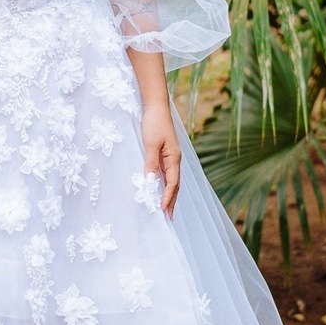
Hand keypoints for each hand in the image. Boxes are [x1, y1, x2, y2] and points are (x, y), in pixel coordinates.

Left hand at [140, 100, 180, 218]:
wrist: (155, 105)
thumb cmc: (154, 122)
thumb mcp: (150, 143)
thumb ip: (151, 163)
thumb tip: (150, 182)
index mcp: (174, 158)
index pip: (172, 184)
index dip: (167, 198)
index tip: (163, 212)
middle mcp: (174, 160)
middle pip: (175, 185)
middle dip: (171, 202)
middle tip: (168, 219)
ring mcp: (170, 157)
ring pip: (171, 181)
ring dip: (168, 195)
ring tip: (165, 209)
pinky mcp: (164, 153)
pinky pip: (165, 174)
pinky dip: (164, 185)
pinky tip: (159, 190)